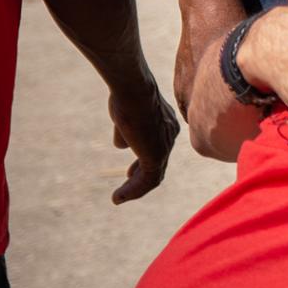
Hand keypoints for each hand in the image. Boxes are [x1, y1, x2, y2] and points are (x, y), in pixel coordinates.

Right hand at [108, 80, 179, 203]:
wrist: (133, 89)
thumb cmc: (128, 96)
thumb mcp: (126, 115)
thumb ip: (125, 131)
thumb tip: (121, 145)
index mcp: (166, 124)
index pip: (158, 148)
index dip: (144, 162)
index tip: (130, 172)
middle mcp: (170, 136)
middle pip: (159, 162)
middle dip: (143, 176)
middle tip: (129, 183)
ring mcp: (165, 146)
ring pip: (153, 175)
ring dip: (135, 189)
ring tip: (118, 198)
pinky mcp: (156, 155)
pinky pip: (147, 180)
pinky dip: (132, 190)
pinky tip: (118, 197)